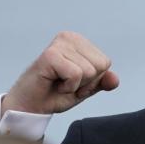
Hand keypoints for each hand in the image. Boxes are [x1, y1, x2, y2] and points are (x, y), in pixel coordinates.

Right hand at [3, 31, 119, 114]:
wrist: (30, 106)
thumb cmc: (55, 94)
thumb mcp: (85, 89)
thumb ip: (101, 82)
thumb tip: (115, 79)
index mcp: (79, 42)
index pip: (105, 63)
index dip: (92, 80)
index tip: (73, 82)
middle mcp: (70, 37)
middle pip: (100, 66)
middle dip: (85, 83)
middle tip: (65, 84)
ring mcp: (60, 44)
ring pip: (89, 71)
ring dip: (75, 86)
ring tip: (58, 83)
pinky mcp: (51, 55)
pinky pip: (76, 75)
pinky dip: (68, 86)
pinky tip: (53, 83)